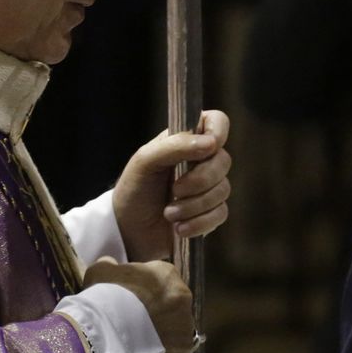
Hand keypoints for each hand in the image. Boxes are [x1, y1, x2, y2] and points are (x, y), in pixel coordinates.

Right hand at [83, 258, 194, 352]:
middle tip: (132, 322)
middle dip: (154, 311)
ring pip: (174, 329)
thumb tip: (110, 265)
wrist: (111, 333)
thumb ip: (109, 266)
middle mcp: (183, 296)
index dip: (141, 289)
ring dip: (160, 333)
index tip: (127, 299)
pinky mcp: (183, 352)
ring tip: (137, 344)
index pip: (157, 277)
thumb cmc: (106, 296)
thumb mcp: (100, 272)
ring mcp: (186, 325)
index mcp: (167, 273)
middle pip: (169, 303)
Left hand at [113, 110, 231, 261]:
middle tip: (175, 190)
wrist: (127, 230)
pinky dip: (198, 222)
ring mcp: (208, 188)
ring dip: (193, 205)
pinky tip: (179, 227)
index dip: (218, 132)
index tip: (209, 147)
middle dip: (200, 180)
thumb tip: (211, 143)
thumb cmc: (134, 190)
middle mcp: (200, 161)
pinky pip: (220, 213)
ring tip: (169, 213)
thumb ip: (175, 145)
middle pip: (224, 160)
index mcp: (186, 140)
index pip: (217, 122)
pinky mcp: (210, 213)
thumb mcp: (145, 161)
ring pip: (223, 190)